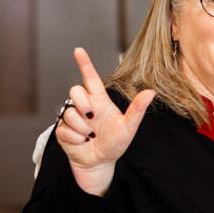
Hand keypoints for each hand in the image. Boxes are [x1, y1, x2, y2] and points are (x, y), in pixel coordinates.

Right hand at [55, 47, 154, 195]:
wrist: (100, 163)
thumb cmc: (115, 143)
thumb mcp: (129, 127)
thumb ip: (137, 109)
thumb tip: (151, 92)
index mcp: (100, 100)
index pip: (90, 78)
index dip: (84, 63)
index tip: (78, 50)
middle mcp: (85, 106)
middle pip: (75, 91)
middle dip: (83, 103)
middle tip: (93, 118)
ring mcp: (72, 118)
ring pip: (70, 113)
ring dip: (83, 128)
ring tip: (91, 135)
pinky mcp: (63, 131)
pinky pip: (65, 129)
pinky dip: (76, 138)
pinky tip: (82, 142)